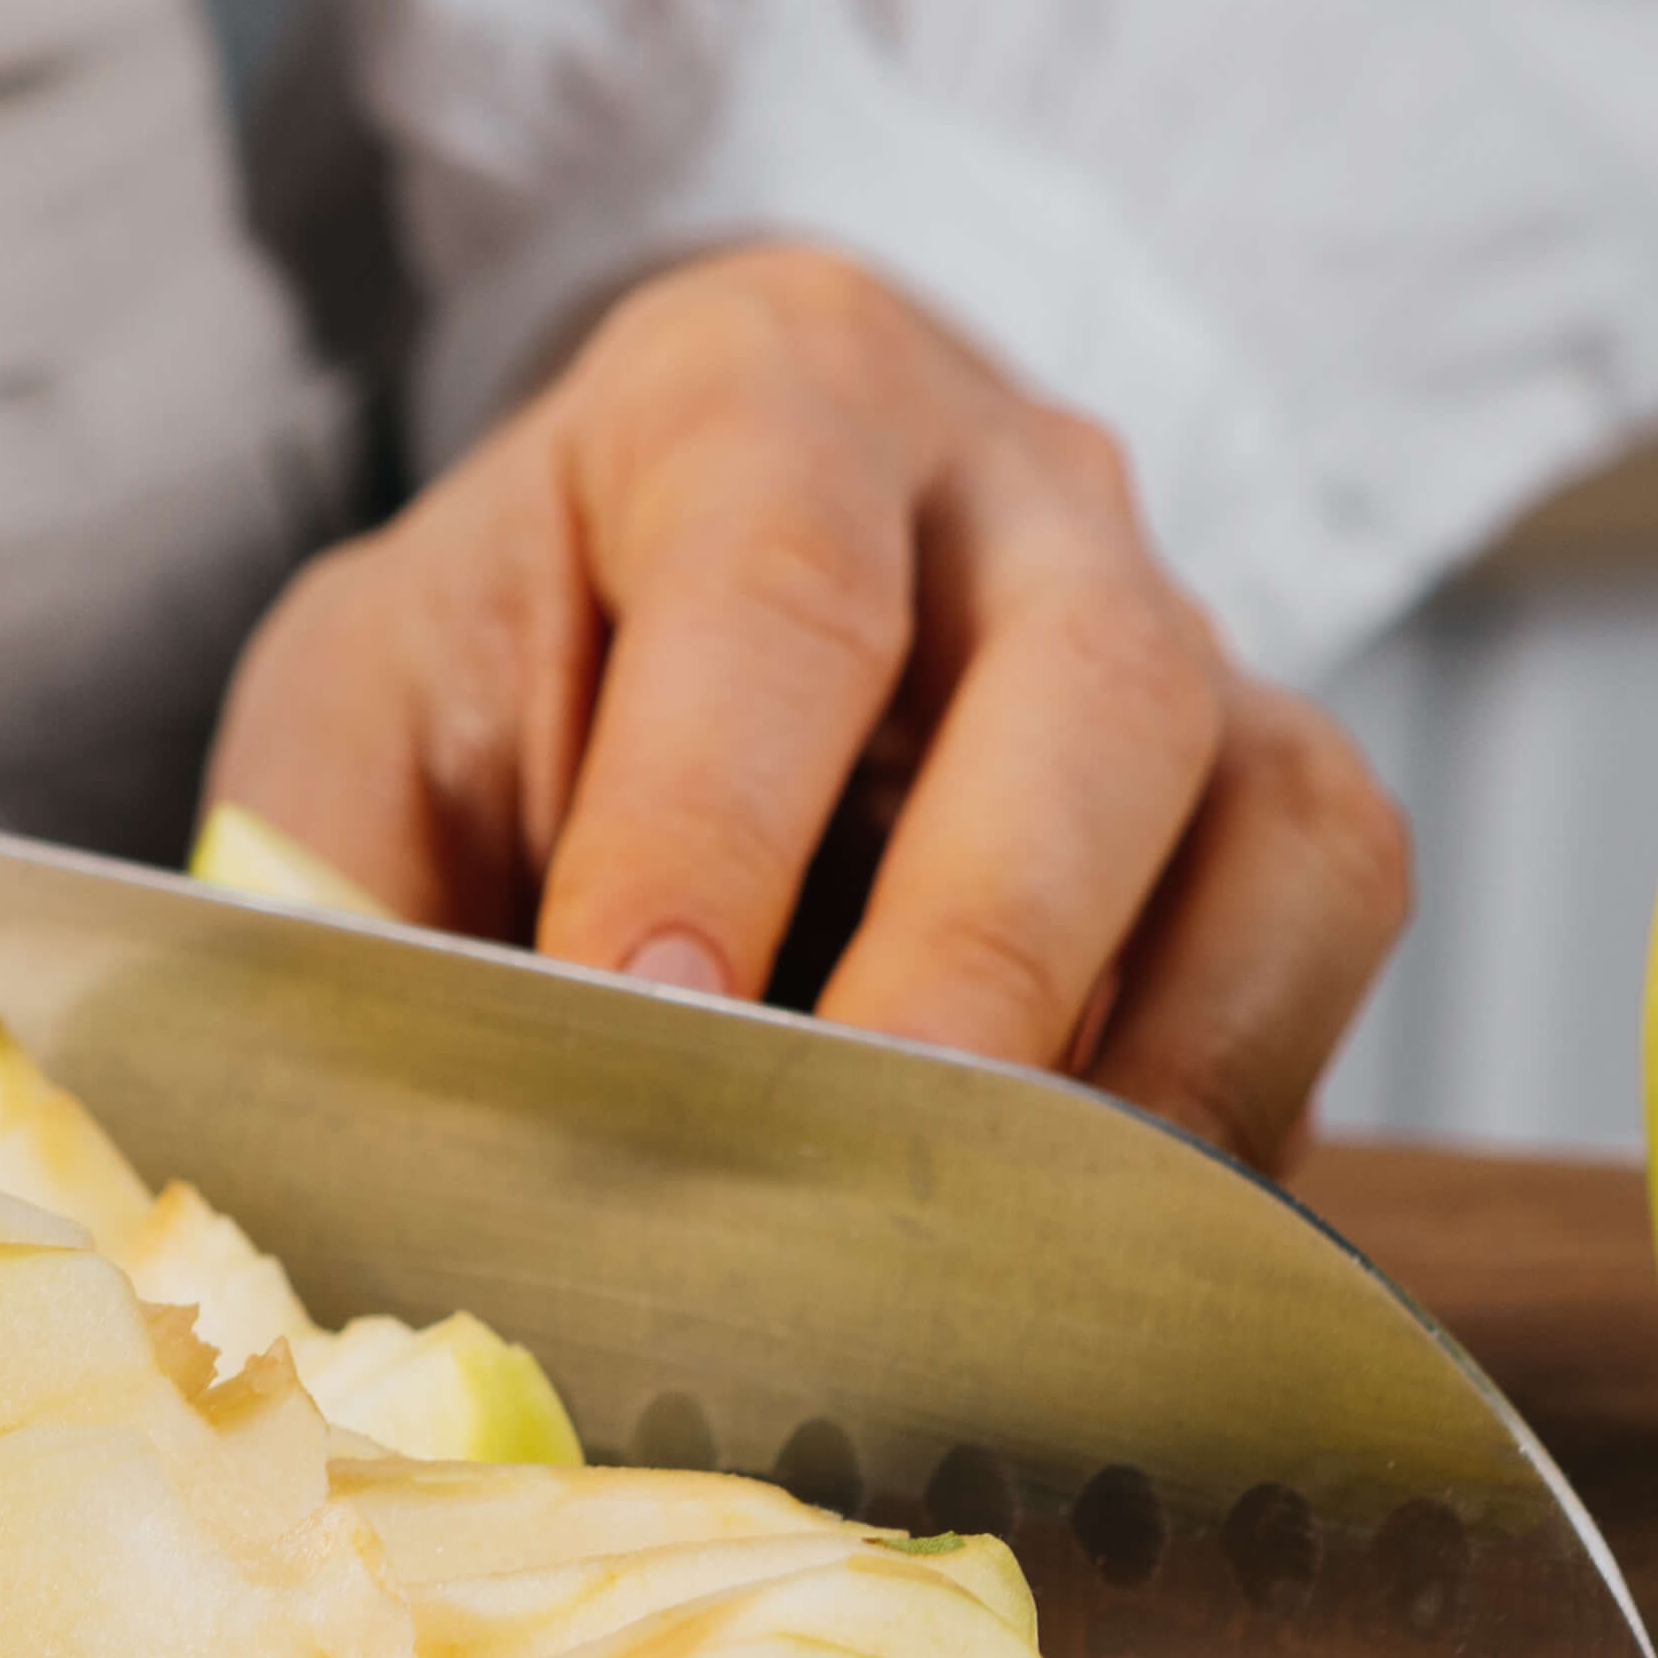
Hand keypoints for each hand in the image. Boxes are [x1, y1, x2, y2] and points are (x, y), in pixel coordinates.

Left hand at [199, 244, 1406, 1168]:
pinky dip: (1232, 1106)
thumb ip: (337, 884)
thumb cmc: (520, 663)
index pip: (771, 580)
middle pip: (1087, 694)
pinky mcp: (1271, 800)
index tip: (640, 1014)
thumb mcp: (364, 710)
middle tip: (864, 1160)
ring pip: (1272, 823)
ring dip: (1153, 1066)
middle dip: (979, 954)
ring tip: (1011, 1258)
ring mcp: (1185, 639)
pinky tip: (1096, 1251)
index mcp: (754, 399)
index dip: (713, 811)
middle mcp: (1017, 491)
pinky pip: (1321, 948)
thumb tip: (343, 1127)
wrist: (680, 574)